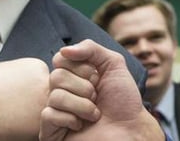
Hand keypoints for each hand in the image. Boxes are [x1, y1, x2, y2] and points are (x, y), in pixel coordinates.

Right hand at [40, 40, 163, 140]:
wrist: (130, 129)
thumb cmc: (123, 100)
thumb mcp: (113, 64)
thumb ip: (91, 48)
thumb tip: (64, 50)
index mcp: (73, 75)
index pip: (60, 58)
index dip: (82, 67)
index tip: (97, 78)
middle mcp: (63, 91)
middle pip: (56, 76)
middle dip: (84, 87)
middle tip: (96, 97)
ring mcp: (56, 111)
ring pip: (55, 95)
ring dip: (82, 105)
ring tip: (94, 113)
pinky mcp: (51, 130)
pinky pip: (49, 115)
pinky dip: (70, 119)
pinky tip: (80, 125)